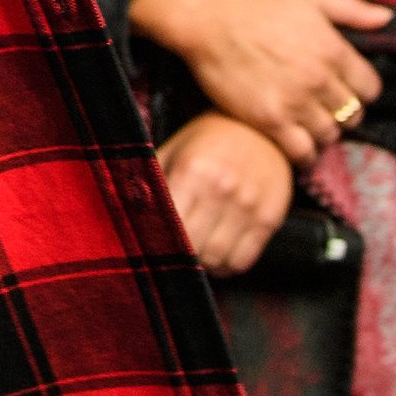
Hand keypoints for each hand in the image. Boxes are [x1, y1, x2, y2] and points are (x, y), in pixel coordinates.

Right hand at [129, 0, 387, 161]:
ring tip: (310, 125)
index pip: (371, 88)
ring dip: (324, 133)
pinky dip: (305, 154)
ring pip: (330, 135)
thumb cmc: (258, 5)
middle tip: (326, 108)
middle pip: (352, 114)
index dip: (361, 90)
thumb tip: (387, 18)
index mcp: (334, 49)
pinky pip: (302, 152)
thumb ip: (351, 9)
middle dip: (342, 112)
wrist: (210, 21)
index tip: (348, 89)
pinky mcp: (270, 121)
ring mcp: (295, 103)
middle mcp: (320, 79)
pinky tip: (298, 145)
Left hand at [155, 112, 294, 274]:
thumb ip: (150, 179)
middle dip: (181, 254)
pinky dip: (227, 266)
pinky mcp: (269, 218)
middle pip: (193, 248)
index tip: (155, 241)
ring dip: (203, 263)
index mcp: (192, 171)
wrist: (262, 129)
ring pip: (217, 260)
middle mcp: (221, 189)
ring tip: (199, 250)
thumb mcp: (175, 149)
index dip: (159, 240)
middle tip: (177, 248)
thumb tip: (126, 211)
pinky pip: (243, 262)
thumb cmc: (208, 141)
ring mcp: (248, 206)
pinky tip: (220, 253)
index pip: (168, 226)